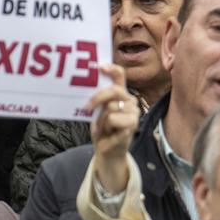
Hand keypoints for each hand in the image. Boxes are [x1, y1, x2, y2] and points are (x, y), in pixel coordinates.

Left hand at [87, 64, 137, 195]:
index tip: (100, 67)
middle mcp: (130, 100)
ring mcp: (133, 113)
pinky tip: (108, 135)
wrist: (107, 152)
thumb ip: (98, 100)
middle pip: (113, 91)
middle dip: (98, 98)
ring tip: (103, 128)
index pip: (120, 76)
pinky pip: (112, 120)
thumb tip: (86, 88)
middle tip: (87, 108)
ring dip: (101, 120)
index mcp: (121, 94)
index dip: (111, 69)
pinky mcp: (132, 125)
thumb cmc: (102, 130)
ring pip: (110, 108)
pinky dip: (105, 128)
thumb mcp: (98, 112)